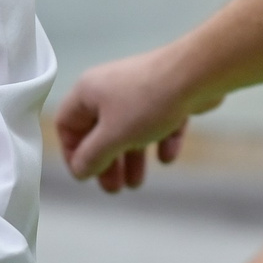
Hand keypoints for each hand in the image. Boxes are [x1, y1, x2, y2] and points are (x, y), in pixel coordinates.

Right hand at [53, 43, 212, 191]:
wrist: (196, 74)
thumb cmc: (148, 101)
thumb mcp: (113, 136)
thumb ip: (93, 156)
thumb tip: (80, 170)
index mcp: (88, 92)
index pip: (66, 124)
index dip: (72, 153)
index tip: (85, 174)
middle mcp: (109, 88)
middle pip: (99, 132)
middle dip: (106, 162)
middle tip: (113, 188)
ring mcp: (139, 91)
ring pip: (129, 131)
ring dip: (131, 159)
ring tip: (137, 183)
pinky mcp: (166, 95)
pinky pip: (157, 123)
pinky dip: (160, 142)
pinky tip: (166, 157)